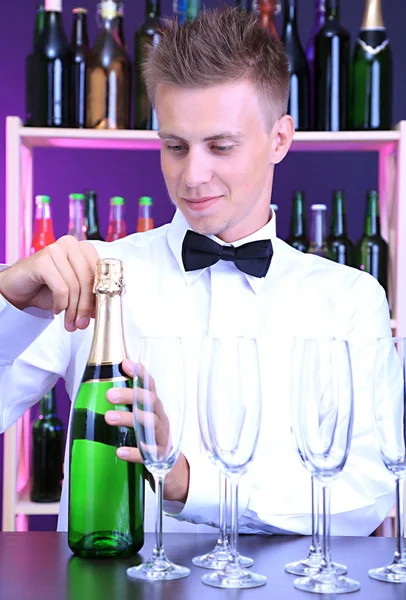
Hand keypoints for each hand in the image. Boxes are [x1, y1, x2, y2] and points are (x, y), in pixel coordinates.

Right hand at [0, 236, 98, 331]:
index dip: (100, 295)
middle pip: (88, 278)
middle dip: (86, 306)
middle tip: (82, 323)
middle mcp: (71, 244)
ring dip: (73, 309)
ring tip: (70, 322)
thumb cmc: (47, 287)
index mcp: (83, 248)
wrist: (18, 287)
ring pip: (74, 285)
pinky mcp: (41, 260)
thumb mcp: (74, 292)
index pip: (100, 272)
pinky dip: (61, 304)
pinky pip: (60, 288)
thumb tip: (102, 309)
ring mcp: (55, 249)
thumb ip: (89, 296)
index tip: (98, 314)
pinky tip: (57, 309)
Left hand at [105, 359, 189, 503]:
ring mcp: (162, 439)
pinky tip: (120, 451)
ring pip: (150, 424)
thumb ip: (130, 408)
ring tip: (108, 417)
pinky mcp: (160, 459)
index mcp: (156, 409)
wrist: (172, 471)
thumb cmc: (152, 440)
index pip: (150, 386)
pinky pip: (148, 455)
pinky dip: (134, 452)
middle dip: (130, 395)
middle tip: (109, 394)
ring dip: (129, 419)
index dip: (140, 374)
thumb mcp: (144, 421)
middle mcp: (161, 420)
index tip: (125, 364)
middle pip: (150, 402)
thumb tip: (102, 393)